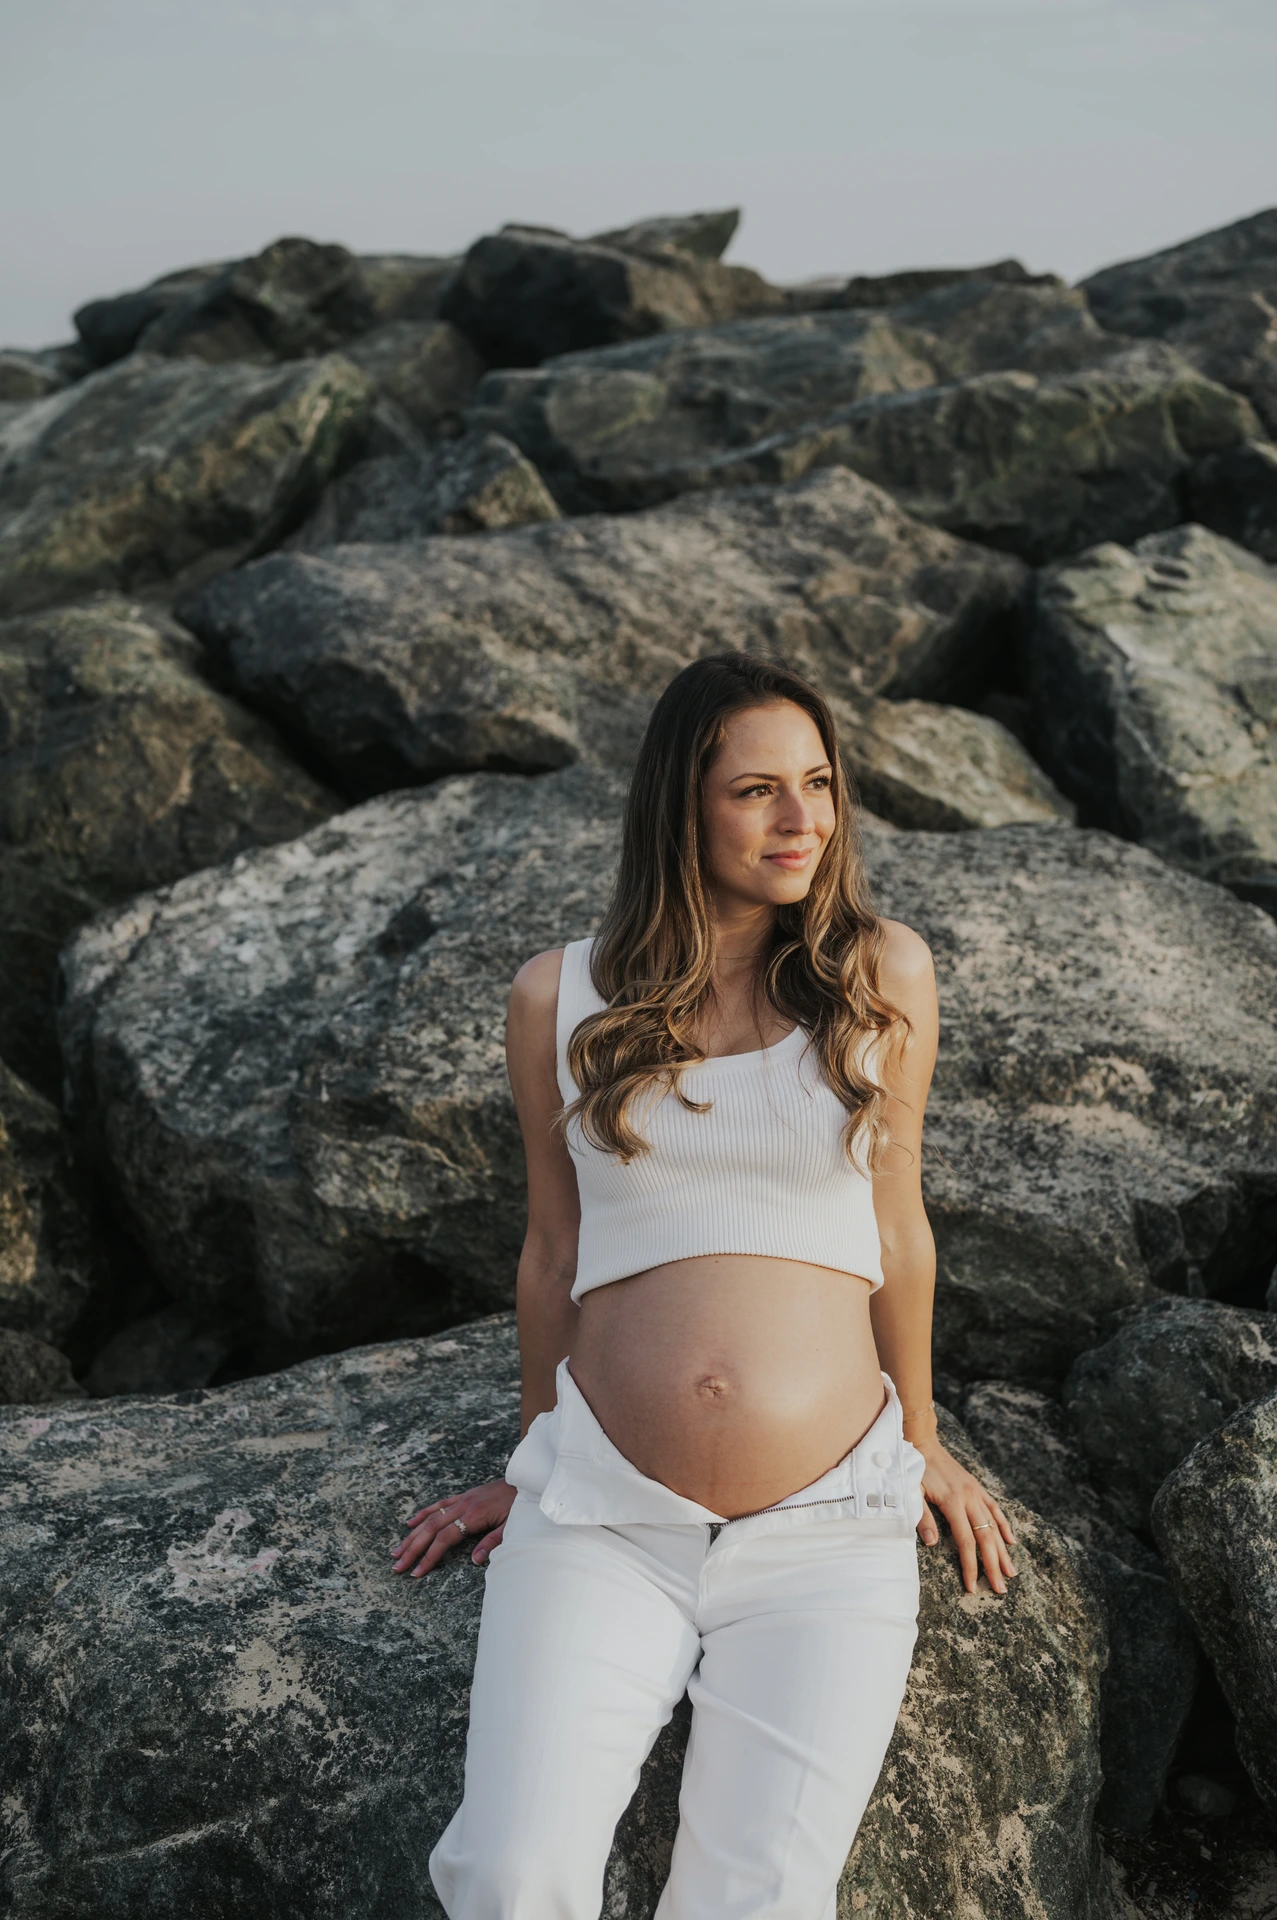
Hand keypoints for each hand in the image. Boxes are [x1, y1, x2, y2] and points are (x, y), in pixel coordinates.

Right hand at [392, 1479, 517, 1576]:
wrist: (526, 1480)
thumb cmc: (521, 1505)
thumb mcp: (512, 1527)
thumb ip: (492, 1543)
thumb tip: (474, 1561)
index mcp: (474, 1515)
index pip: (445, 1538)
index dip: (429, 1556)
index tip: (417, 1571)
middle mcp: (463, 1506)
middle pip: (431, 1528)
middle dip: (413, 1548)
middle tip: (397, 1566)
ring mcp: (462, 1499)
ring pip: (430, 1517)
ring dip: (413, 1534)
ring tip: (397, 1550)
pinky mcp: (464, 1496)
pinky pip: (438, 1504)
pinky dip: (423, 1513)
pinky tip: (410, 1523)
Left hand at [913, 1437, 1016, 1595]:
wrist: (923, 1443)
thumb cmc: (914, 1470)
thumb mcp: (912, 1493)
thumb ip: (923, 1518)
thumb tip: (932, 1544)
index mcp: (952, 1502)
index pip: (966, 1542)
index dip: (971, 1566)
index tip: (972, 1587)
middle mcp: (969, 1498)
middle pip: (986, 1537)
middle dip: (993, 1565)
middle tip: (1000, 1589)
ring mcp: (976, 1492)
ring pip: (994, 1525)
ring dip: (1003, 1550)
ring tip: (1011, 1572)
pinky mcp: (977, 1487)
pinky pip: (995, 1509)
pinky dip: (1004, 1525)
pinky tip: (1011, 1541)